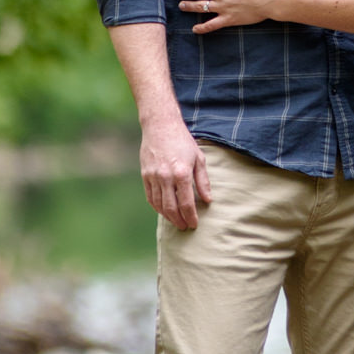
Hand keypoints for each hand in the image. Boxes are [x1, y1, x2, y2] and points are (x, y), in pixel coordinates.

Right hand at [139, 111, 211, 229]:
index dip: (190, 216)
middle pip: (171, 208)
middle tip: (185, 227)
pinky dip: (157, 207)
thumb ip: (203, 181)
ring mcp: (153, 177)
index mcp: (182, 173)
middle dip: (179, 220)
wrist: (160, 126)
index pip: (186, 202)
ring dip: (168, 217)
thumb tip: (208, 200)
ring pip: (159, 205)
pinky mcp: (145, 175)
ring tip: (176, 221)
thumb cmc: (182, 141)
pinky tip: (164, 211)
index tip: (194, 224)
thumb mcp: (198, 158)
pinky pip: (150, 197)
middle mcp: (166, 177)